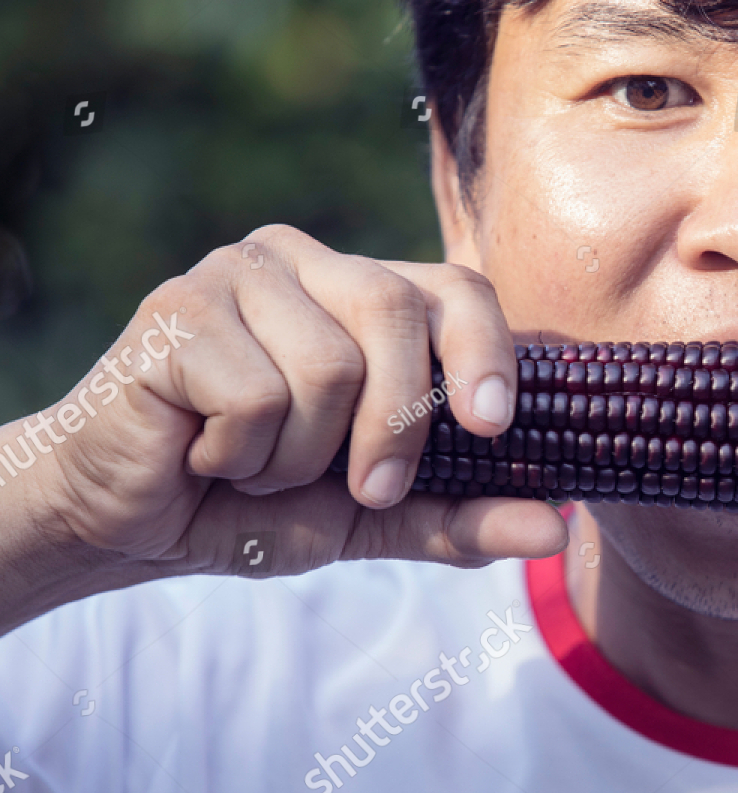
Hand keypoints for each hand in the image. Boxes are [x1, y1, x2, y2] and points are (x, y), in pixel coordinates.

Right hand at [0, 225, 566, 631]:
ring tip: (254, 463)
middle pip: (397, 314)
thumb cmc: (255, 503)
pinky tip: (203, 452)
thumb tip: (556, 530)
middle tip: (365, 489)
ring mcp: (239, 274)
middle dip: (395, 425)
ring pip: (330, 366)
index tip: (492, 426)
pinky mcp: (178, 308)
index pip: (456, 290)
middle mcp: (307, 262)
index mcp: (366, 293)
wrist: (126, 521)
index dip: (486, 352)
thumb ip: (461, 517)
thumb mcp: (376, 521)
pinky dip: (240, 455)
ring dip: (299, 457)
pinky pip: (257, 393)